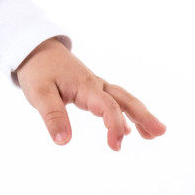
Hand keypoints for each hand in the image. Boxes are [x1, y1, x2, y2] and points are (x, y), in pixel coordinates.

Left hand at [14, 38, 165, 151]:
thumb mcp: (39, 94)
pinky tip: (130, 129)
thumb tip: (64, 142)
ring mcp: (94, 86)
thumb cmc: (37, 71)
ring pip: (123, 100)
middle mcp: (95, 85)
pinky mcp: (90, 88)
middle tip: (160, 132)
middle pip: (125, 100)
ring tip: (155, 134)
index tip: (115, 145)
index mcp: (86, 86)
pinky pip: (113, 101)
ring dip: (140, 115)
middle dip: (144, 116)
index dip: (115, 125)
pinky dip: (123, 115)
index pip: (108, 106)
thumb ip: (53, 116)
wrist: (34, 49)